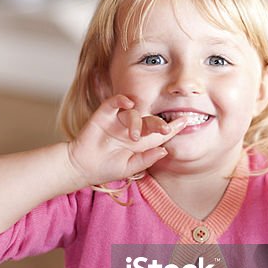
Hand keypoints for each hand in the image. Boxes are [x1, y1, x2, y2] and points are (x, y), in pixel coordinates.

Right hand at [65, 94, 186, 187]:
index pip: (159, 132)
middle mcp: (132, 128)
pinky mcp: (104, 114)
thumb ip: (146, 159)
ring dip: (137, 123)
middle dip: (160, 124)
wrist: (81, 167)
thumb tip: (165, 150)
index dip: (173, 127)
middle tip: (167, 129)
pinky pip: (115, 101)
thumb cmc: (105, 168)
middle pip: (150, 121)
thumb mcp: (129, 168)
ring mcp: (118, 120)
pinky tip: (128, 102)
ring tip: (133, 137)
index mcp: (141, 141)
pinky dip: (122, 99)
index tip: (186, 122)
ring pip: (134, 113)